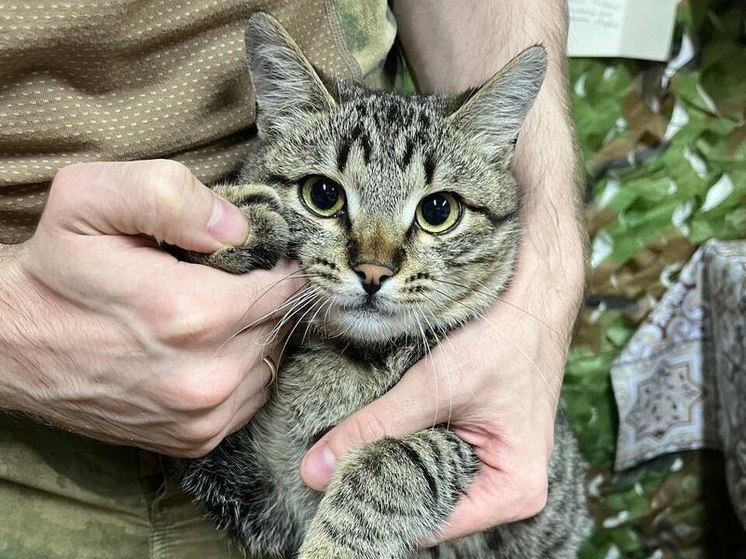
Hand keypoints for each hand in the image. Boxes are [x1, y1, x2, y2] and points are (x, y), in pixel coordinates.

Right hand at [0, 160, 301, 456]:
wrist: (8, 346)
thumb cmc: (54, 270)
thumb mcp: (90, 200)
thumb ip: (170, 195)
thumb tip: (237, 228)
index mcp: (191, 315)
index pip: (285, 286)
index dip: (274, 263)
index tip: (251, 254)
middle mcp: (206, 377)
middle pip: (279, 325)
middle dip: (263, 297)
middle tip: (225, 280)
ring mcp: (201, 417)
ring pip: (269, 361)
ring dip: (253, 335)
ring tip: (211, 314)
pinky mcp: (195, 439)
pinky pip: (251, 396)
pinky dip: (240, 370)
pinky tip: (204, 349)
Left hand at [299, 251, 581, 540]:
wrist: (533, 297)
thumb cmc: (503, 339)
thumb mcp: (434, 386)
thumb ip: (375, 426)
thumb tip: (317, 470)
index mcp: (512, 490)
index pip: (431, 523)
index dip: (380, 508)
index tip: (332, 495)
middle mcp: (508, 488)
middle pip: (429, 503)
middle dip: (382, 484)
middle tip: (332, 472)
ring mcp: (495, 463)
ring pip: (428, 477)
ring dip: (393, 460)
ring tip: (350, 451)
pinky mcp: (481, 440)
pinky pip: (436, 453)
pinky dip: (408, 442)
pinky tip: (379, 431)